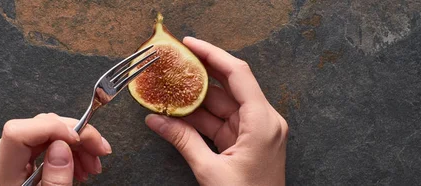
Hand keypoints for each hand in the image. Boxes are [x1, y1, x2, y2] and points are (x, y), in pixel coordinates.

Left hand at [0, 113, 112, 184]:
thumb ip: (56, 180)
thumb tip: (61, 146)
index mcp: (0, 178)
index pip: (17, 133)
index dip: (52, 128)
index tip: (80, 139)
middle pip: (36, 129)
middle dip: (73, 136)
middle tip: (98, 150)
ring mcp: (2, 158)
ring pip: (42, 132)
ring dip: (74, 144)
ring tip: (91, 165)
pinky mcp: (12, 159)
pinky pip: (40, 142)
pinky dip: (64, 148)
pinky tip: (78, 164)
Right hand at [145, 37, 288, 185]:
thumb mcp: (210, 171)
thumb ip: (183, 141)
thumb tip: (157, 120)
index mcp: (262, 122)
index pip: (238, 74)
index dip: (213, 55)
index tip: (191, 45)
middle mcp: (263, 122)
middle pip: (229, 87)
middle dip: (200, 76)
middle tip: (175, 64)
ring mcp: (255, 133)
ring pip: (222, 106)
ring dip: (196, 100)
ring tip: (169, 90)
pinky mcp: (246, 144)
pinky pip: (221, 123)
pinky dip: (200, 119)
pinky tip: (178, 114)